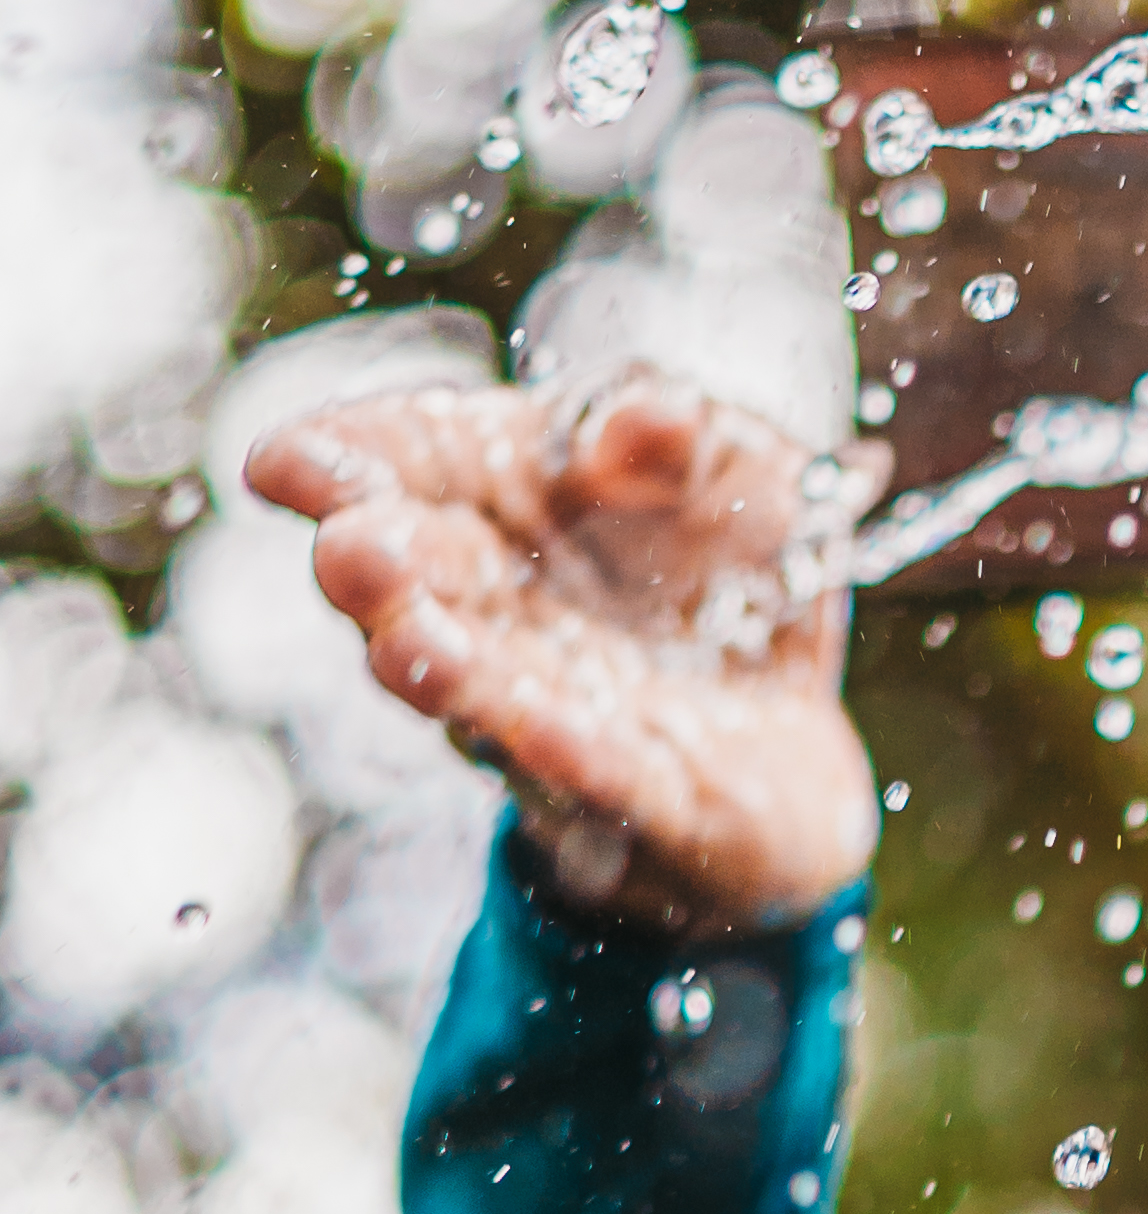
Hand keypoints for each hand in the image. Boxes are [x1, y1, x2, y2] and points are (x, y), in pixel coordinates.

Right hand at [241, 380, 875, 936]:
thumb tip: (643, 418)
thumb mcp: (748, 469)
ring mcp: (563, 705)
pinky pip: (602, 774)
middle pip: (428, 579)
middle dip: (382, 568)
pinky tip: (536, 728)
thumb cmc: (744, 579)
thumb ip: (689, 430)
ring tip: (403, 644)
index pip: (419, 461)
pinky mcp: (651, 795)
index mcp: (519, 497)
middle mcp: (510, 606)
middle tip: (344, 551)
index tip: (283, 460)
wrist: (798, 740)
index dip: (349, 459)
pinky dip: (567, 751)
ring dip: (444, 668)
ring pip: (488, 690)